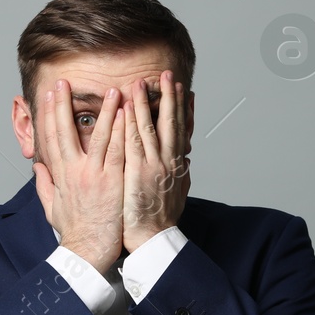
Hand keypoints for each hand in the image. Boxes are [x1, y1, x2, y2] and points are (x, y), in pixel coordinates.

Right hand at [33, 78, 125, 272]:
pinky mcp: (111, 182)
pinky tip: (128, 115)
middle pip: (67, 130)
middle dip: (64, 104)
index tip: (49, 95)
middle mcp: (74, 171)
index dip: (50, 114)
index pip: (52, 137)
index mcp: (61, 175)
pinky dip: (123, 130)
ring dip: (106, 111)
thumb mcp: (51, 207)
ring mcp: (94, 175)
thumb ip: (44, 185)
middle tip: (64, 83)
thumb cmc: (73, 232)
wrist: (87, 251)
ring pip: (100, 136)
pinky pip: (119, 150)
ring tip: (112, 90)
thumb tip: (38, 168)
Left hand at [122, 69, 189, 251]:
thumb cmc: (161, 220)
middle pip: (170, 122)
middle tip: (169, 75)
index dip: (183, 109)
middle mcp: (168, 161)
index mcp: (176, 165)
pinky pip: (133, 141)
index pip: (181, 130)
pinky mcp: (138, 171)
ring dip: (147, 102)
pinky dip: (132, 122)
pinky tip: (128, 106)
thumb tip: (186, 164)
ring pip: (151, 126)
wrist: (154, 239)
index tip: (185, 91)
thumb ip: (181, 176)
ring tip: (144, 81)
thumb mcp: (177, 194)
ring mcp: (154, 165)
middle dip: (170, 97)